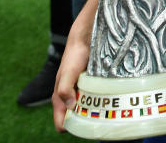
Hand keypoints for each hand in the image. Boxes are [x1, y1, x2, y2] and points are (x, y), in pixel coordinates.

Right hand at [52, 0, 97, 130]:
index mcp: (61, 91)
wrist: (87, 35)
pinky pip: (92, 95)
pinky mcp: (90, 81)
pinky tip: (105, 106)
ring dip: (89, 112)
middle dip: (78, 120)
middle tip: (89, 129)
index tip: (69, 131)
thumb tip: (69, 107)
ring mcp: (80, 86)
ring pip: (83, 104)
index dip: (64, 123)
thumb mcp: (69, 71)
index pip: (60, 113)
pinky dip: (96, 102)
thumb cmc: (75, 53)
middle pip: (72, 111)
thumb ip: (65, 88)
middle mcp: (70, 90)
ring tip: (99, 121)